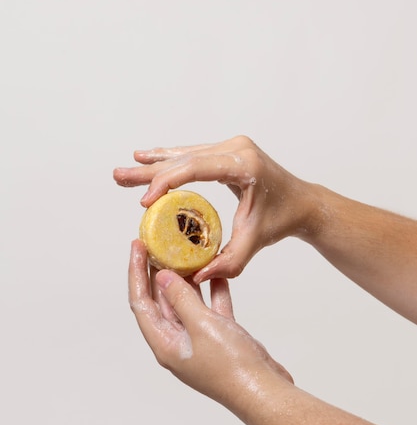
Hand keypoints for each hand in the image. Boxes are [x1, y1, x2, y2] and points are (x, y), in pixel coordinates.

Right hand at [115, 135, 316, 281]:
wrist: (302, 202)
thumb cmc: (281, 219)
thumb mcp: (255, 241)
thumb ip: (229, 262)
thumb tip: (194, 278)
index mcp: (244, 164)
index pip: (196, 168)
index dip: (166, 182)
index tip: (145, 202)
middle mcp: (236, 148)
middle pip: (184, 159)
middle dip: (149, 172)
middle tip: (119, 178)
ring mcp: (231, 146)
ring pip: (185, 154)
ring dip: (154, 164)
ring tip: (126, 171)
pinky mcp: (227, 151)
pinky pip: (193, 155)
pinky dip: (170, 160)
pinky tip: (148, 158)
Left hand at [128, 239, 292, 409]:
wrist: (265, 389)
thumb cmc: (231, 366)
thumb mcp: (201, 325)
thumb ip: (181, 298)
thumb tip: (162, 277)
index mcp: (164, 343)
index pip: (141, 302)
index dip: (135, 272)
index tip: (137, 247)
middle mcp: (178, 341)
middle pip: (160, 300)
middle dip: (157, 271)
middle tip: (157, 243)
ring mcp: (199, 339)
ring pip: (186, 301)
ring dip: (186, 277)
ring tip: (184, 251)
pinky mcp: (219, 336)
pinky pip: (210, 306)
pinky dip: (212, 289)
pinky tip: (216, 271)